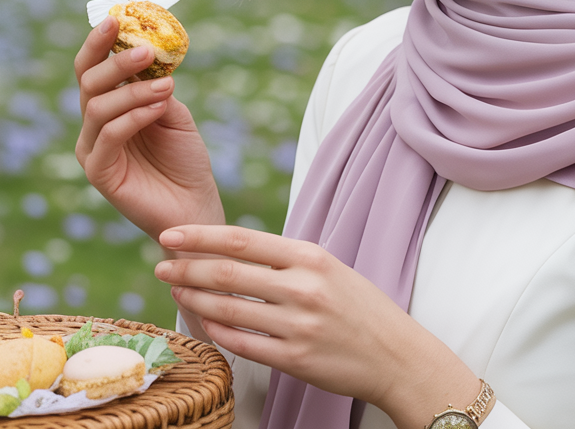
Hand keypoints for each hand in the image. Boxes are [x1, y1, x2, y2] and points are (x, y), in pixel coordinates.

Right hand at [74, 16, 224, 239]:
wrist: (196, 203)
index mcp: (111, 106)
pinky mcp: (100, 173)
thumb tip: (151, 58)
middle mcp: (95, 125)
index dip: (99, 42)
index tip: (117, 18)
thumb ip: (158, 87)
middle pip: (88, 82)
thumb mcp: (175, 113)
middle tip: (147, 50)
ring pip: (98, 107)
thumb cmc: (185, 158)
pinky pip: (107, 137)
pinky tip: (158, 109)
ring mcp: (94, 150)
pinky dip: (133, 117)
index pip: (93, 69)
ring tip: (166, 86)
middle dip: (116, 61)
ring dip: (134, 90)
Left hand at [154, 225, 481, 428]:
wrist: (395, 353)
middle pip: (228, 274)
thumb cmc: (359, 307)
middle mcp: (303, 288)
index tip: (171, 234)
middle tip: (160, 264)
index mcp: (312, 257)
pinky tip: (202, 323)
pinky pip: (240, 344)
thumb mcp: (331, 269)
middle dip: (186, 268)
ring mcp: (297, 325)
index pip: (244, 240)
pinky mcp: (294, 359)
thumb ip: (287, 260)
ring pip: (228, 309)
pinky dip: (215, 332)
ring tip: (175, 290)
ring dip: (194, 299)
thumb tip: (235, 252)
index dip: (201, 237)